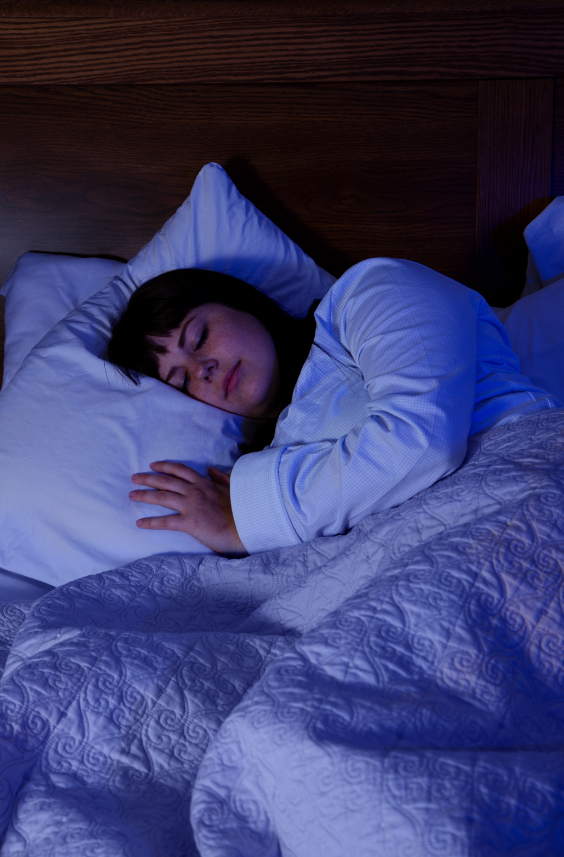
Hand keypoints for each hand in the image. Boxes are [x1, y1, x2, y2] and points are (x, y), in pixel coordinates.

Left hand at [129, 462, 246, 556]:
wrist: (247, 525)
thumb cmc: (242, 509)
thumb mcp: (233, 487)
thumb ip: (221, 478)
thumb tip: (212, 470)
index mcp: (205, 483)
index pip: (181, 470)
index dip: (165, 466)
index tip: (152, 465)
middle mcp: (195, 491)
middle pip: (166, 481)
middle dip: (148, 478)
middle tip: (134, 478)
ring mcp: (192, 506)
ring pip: (162, 497)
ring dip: (145, 495)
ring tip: (132, 495)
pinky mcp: (191, 523)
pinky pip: (166, 521)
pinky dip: (151, 522)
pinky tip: (140, 523)